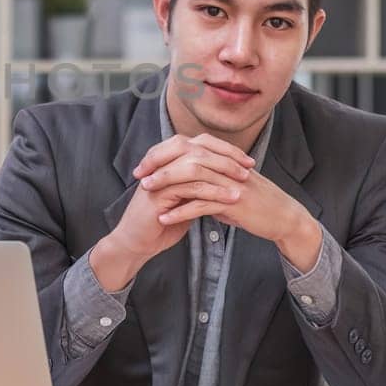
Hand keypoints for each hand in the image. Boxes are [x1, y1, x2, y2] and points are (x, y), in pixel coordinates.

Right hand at [89, 134, 255, 290]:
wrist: (136, 242)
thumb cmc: (160, 223)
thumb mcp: (185, 200)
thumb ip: (198, 186)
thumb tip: (224, 178)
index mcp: (168, 160)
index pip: (200, 143)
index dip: (224, 149)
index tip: (247, 160)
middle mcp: (162, 163)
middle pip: (198, 147)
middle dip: (227, 156)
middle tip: (249, 167)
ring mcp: (159, 176)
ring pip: (196, 164)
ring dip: (223, 172)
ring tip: (244, 183)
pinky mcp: (158, 193)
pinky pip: (191, 187)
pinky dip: (213, 191)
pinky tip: (230, 198)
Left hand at [149, 150, 322, 272]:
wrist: (284, 218)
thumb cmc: (256, 204)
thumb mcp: (229, 187)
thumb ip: (208, 182)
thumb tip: (188, 184)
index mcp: (223, 159)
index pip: (187, 147)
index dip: (163, 153)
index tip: (143, 165)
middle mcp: (226, 166)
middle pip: (186, 156)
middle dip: (159, 164)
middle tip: (139, 175)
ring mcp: (230, 183)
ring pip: (191, 178)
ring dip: (165, 185)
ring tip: (145, 193)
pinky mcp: (234, 202)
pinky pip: (201, 205)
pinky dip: (180, 212)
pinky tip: (164, 219)